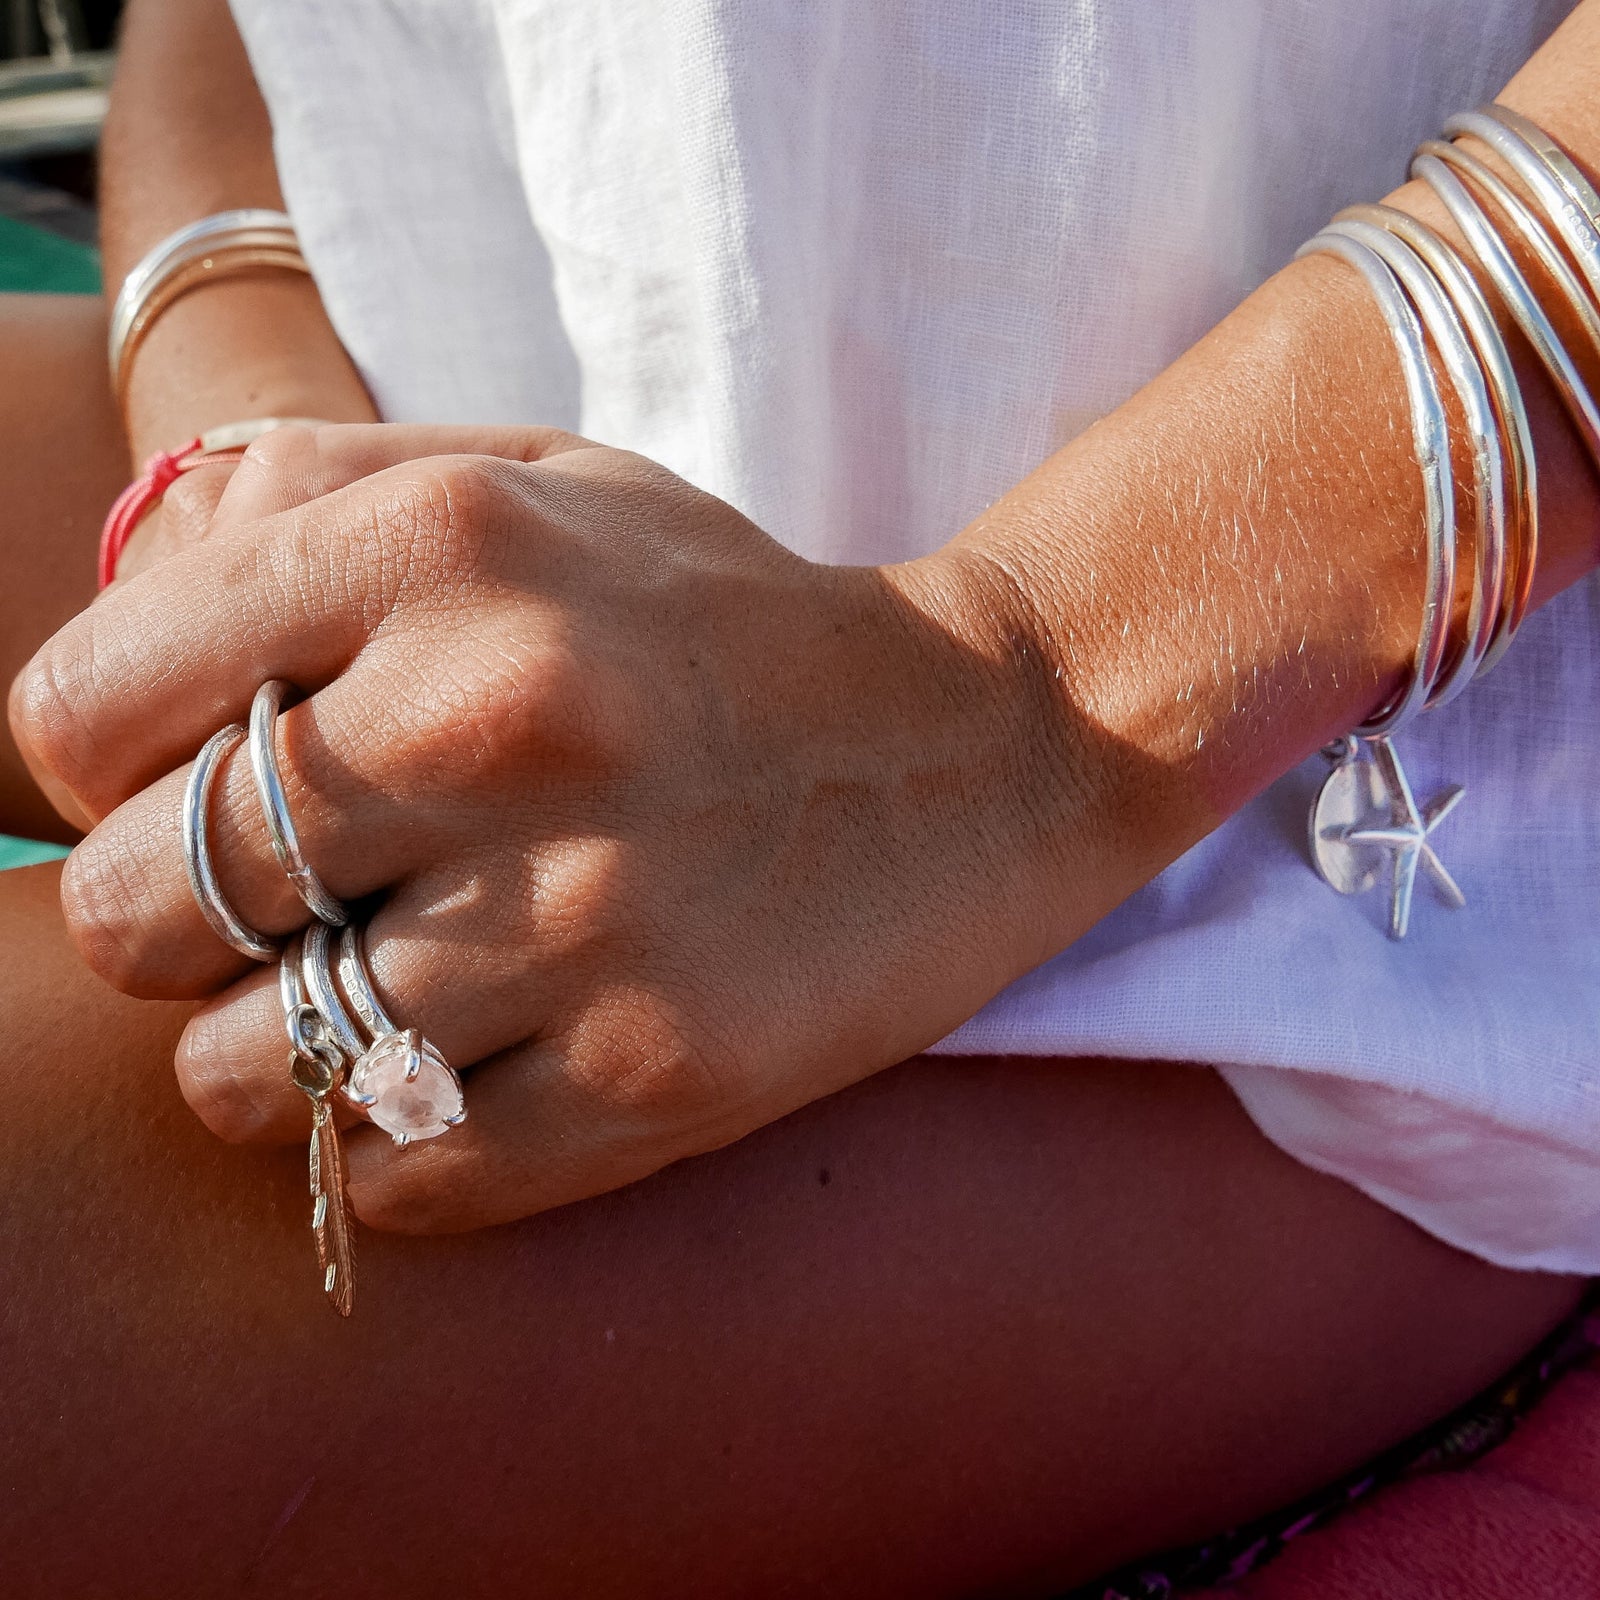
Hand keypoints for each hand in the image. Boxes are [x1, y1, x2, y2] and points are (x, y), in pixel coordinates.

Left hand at [11, 424, 1108, 1230]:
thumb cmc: (720, 620)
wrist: (984, 741)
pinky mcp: (661, 1072)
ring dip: (269, 1052)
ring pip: (246, 1073)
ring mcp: (588, 915)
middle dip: (164, 925)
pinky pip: (393, 1175)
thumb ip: (314, 497)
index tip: (178, 788)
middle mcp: (502, 721)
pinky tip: (464, 1061)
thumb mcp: (539, 481)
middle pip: (136, 909)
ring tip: (367, 992)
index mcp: (443, 551)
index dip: (98, 772)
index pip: (79, 711)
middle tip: (263, 910)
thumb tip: (126, 599)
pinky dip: (388, 1140)